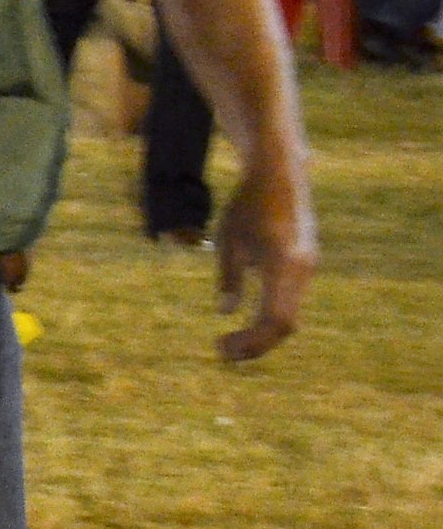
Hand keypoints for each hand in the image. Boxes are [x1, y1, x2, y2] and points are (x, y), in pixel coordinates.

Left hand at [211, 161, 313, 361]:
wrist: (280, 175)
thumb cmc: (248, 205)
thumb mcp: (229, 241)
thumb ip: (230, 278)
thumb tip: (226, 312)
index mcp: (283, 265)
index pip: (273, 320)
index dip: (250, 342)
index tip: (220, 348)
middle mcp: (302, 270)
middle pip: (285, 325)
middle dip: (255, 344)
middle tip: (222, 352)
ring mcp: (308, 268)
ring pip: (290, 315)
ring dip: (261, 334)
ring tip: (231, 342)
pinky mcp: (306, 264)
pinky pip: (290, 301)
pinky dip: (270, 318)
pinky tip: (247, 324)